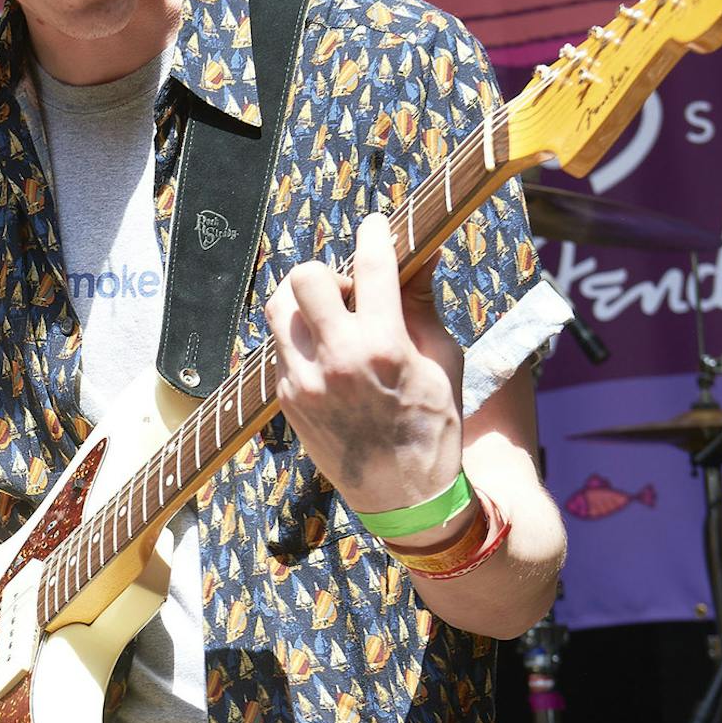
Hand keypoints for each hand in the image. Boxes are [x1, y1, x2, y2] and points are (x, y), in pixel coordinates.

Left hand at [264, 214, 466, 540]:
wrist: (405, 495)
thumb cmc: (433, 424)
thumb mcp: (442, 361)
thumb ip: (422, 304)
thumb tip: (422, 254)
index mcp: (383, 346)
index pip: (371, 267)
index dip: (374, 235)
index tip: (375, 226)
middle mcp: (336, 360)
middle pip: (305, 278)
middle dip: (327, 273)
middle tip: (348, 292)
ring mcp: (302, 380)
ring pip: (279, 309)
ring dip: (304, 302)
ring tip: (332, 320)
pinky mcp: (285, 398)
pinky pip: (280, 347)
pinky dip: (301, 339)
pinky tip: (328, 356)